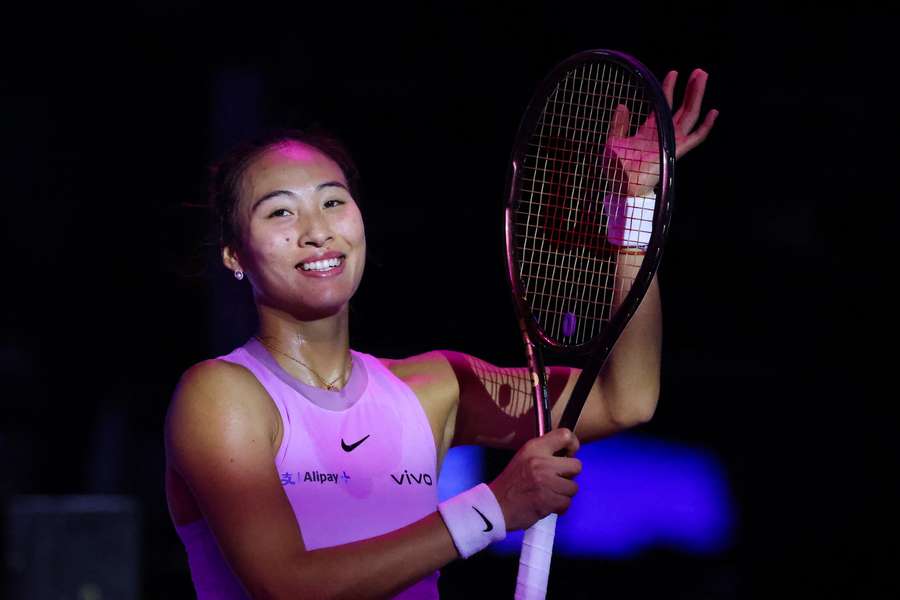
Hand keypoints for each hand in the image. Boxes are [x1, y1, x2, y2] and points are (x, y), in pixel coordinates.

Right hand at [489, 428, 581, 530]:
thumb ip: (544, 452)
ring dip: (563, 493)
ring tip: (549, 493)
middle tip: (556, 480)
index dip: (573, 446)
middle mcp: (541, 462)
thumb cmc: (511, 483)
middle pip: (576, 465)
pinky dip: (559, 507)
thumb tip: (569, 453)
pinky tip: (547, 504)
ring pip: (573, 487)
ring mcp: (545, 482)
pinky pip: (567, 503)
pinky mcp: (547, 500)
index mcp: (534, 448)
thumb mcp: (524, 457)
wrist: (496, 505)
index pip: (565, 436)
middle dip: (569, 475)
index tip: (569, 454)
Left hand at [605, 68, 718, 196]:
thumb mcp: (614, 140)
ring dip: (696, 96)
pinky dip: (705, 126)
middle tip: (699, 72)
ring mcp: (671, 143)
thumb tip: (622, 105)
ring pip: (689, 116)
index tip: (673, 73)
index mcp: (650, 131)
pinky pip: (695, 138)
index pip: (663, 105)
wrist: (620, 185)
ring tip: (702, 77)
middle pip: (682, 108)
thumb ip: (619, 123)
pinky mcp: (675, 152)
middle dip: (690, 90)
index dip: (668, 89)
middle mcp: (664, 135)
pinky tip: (713, 112)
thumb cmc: (615, 168)